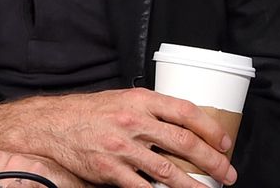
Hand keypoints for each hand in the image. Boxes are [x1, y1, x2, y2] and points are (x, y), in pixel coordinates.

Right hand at [0, 89, 235, 187]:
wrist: (51, 125)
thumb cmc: (89, 112)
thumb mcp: (122, 100)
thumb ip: (149, 111)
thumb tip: (182, 126)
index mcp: (141, 100)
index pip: (186, 111)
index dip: (211, 128)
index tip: (225, 143)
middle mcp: (134, 122)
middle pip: (184, 143)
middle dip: (212, 161)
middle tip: (228, 174)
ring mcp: (122, 147)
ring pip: (168, 171)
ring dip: (193, 185)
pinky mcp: (109, 170)